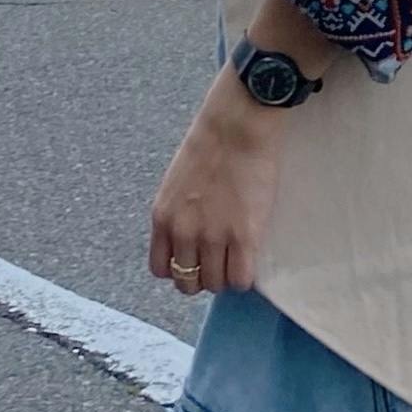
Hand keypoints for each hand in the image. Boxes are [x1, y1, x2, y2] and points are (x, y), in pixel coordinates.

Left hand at [149, 70, 285, 295]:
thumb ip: (178, 215)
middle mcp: (183, 233)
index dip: (180, 269)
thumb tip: (190, 241)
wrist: (237, 126)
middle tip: (219, 261)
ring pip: (215, 284)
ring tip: (237, 257)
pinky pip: (241, 279)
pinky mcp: (244, 237)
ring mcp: (213, 238)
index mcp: (163, 219)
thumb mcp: (175, 185)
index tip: (195, 260)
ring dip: (226, 276)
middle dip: (202, 276)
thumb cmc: (211, 146)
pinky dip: (244, 277)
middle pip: (187, 283)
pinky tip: (250, 258)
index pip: (161, 269)